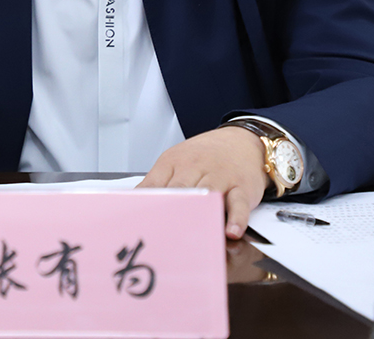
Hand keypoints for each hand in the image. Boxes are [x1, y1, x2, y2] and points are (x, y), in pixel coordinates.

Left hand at [137, 126, 269, 239]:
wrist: (242, 140)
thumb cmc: (204, 156)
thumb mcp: (175, 162)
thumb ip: (157, 184)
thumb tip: (132, 205)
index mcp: (173, 162)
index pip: (154, 185)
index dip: (144, 205)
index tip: (137, 224)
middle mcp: (195, 167)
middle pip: (180, 190)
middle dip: (169, 210)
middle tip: (160, 234)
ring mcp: (219, 177)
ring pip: (208, 194)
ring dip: (200, 212)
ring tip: (192, 232)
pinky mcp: (242, 188)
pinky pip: (239, 204)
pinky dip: (236, 219)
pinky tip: (231, 231)